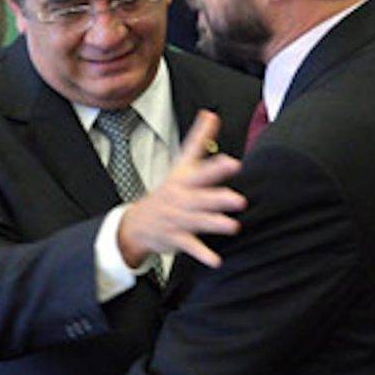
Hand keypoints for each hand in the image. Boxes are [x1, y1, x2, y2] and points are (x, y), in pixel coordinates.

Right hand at [117, 110, 244, 268]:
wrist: (137, 223)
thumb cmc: (167, 191)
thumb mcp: (181, 164)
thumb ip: (199, 140)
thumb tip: (211, 114)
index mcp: (185, 180)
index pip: (201, 171)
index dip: (216, 167)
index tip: (233, 163)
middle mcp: (181, 199)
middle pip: (200, 197)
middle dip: (217, 199)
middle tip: (238, 200)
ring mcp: (177, 219)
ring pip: (198, 221)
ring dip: (214, 224)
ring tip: (232, 226)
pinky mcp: (176, 239)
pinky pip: (190, 247)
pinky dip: (202, 254)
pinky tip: (216, 261)